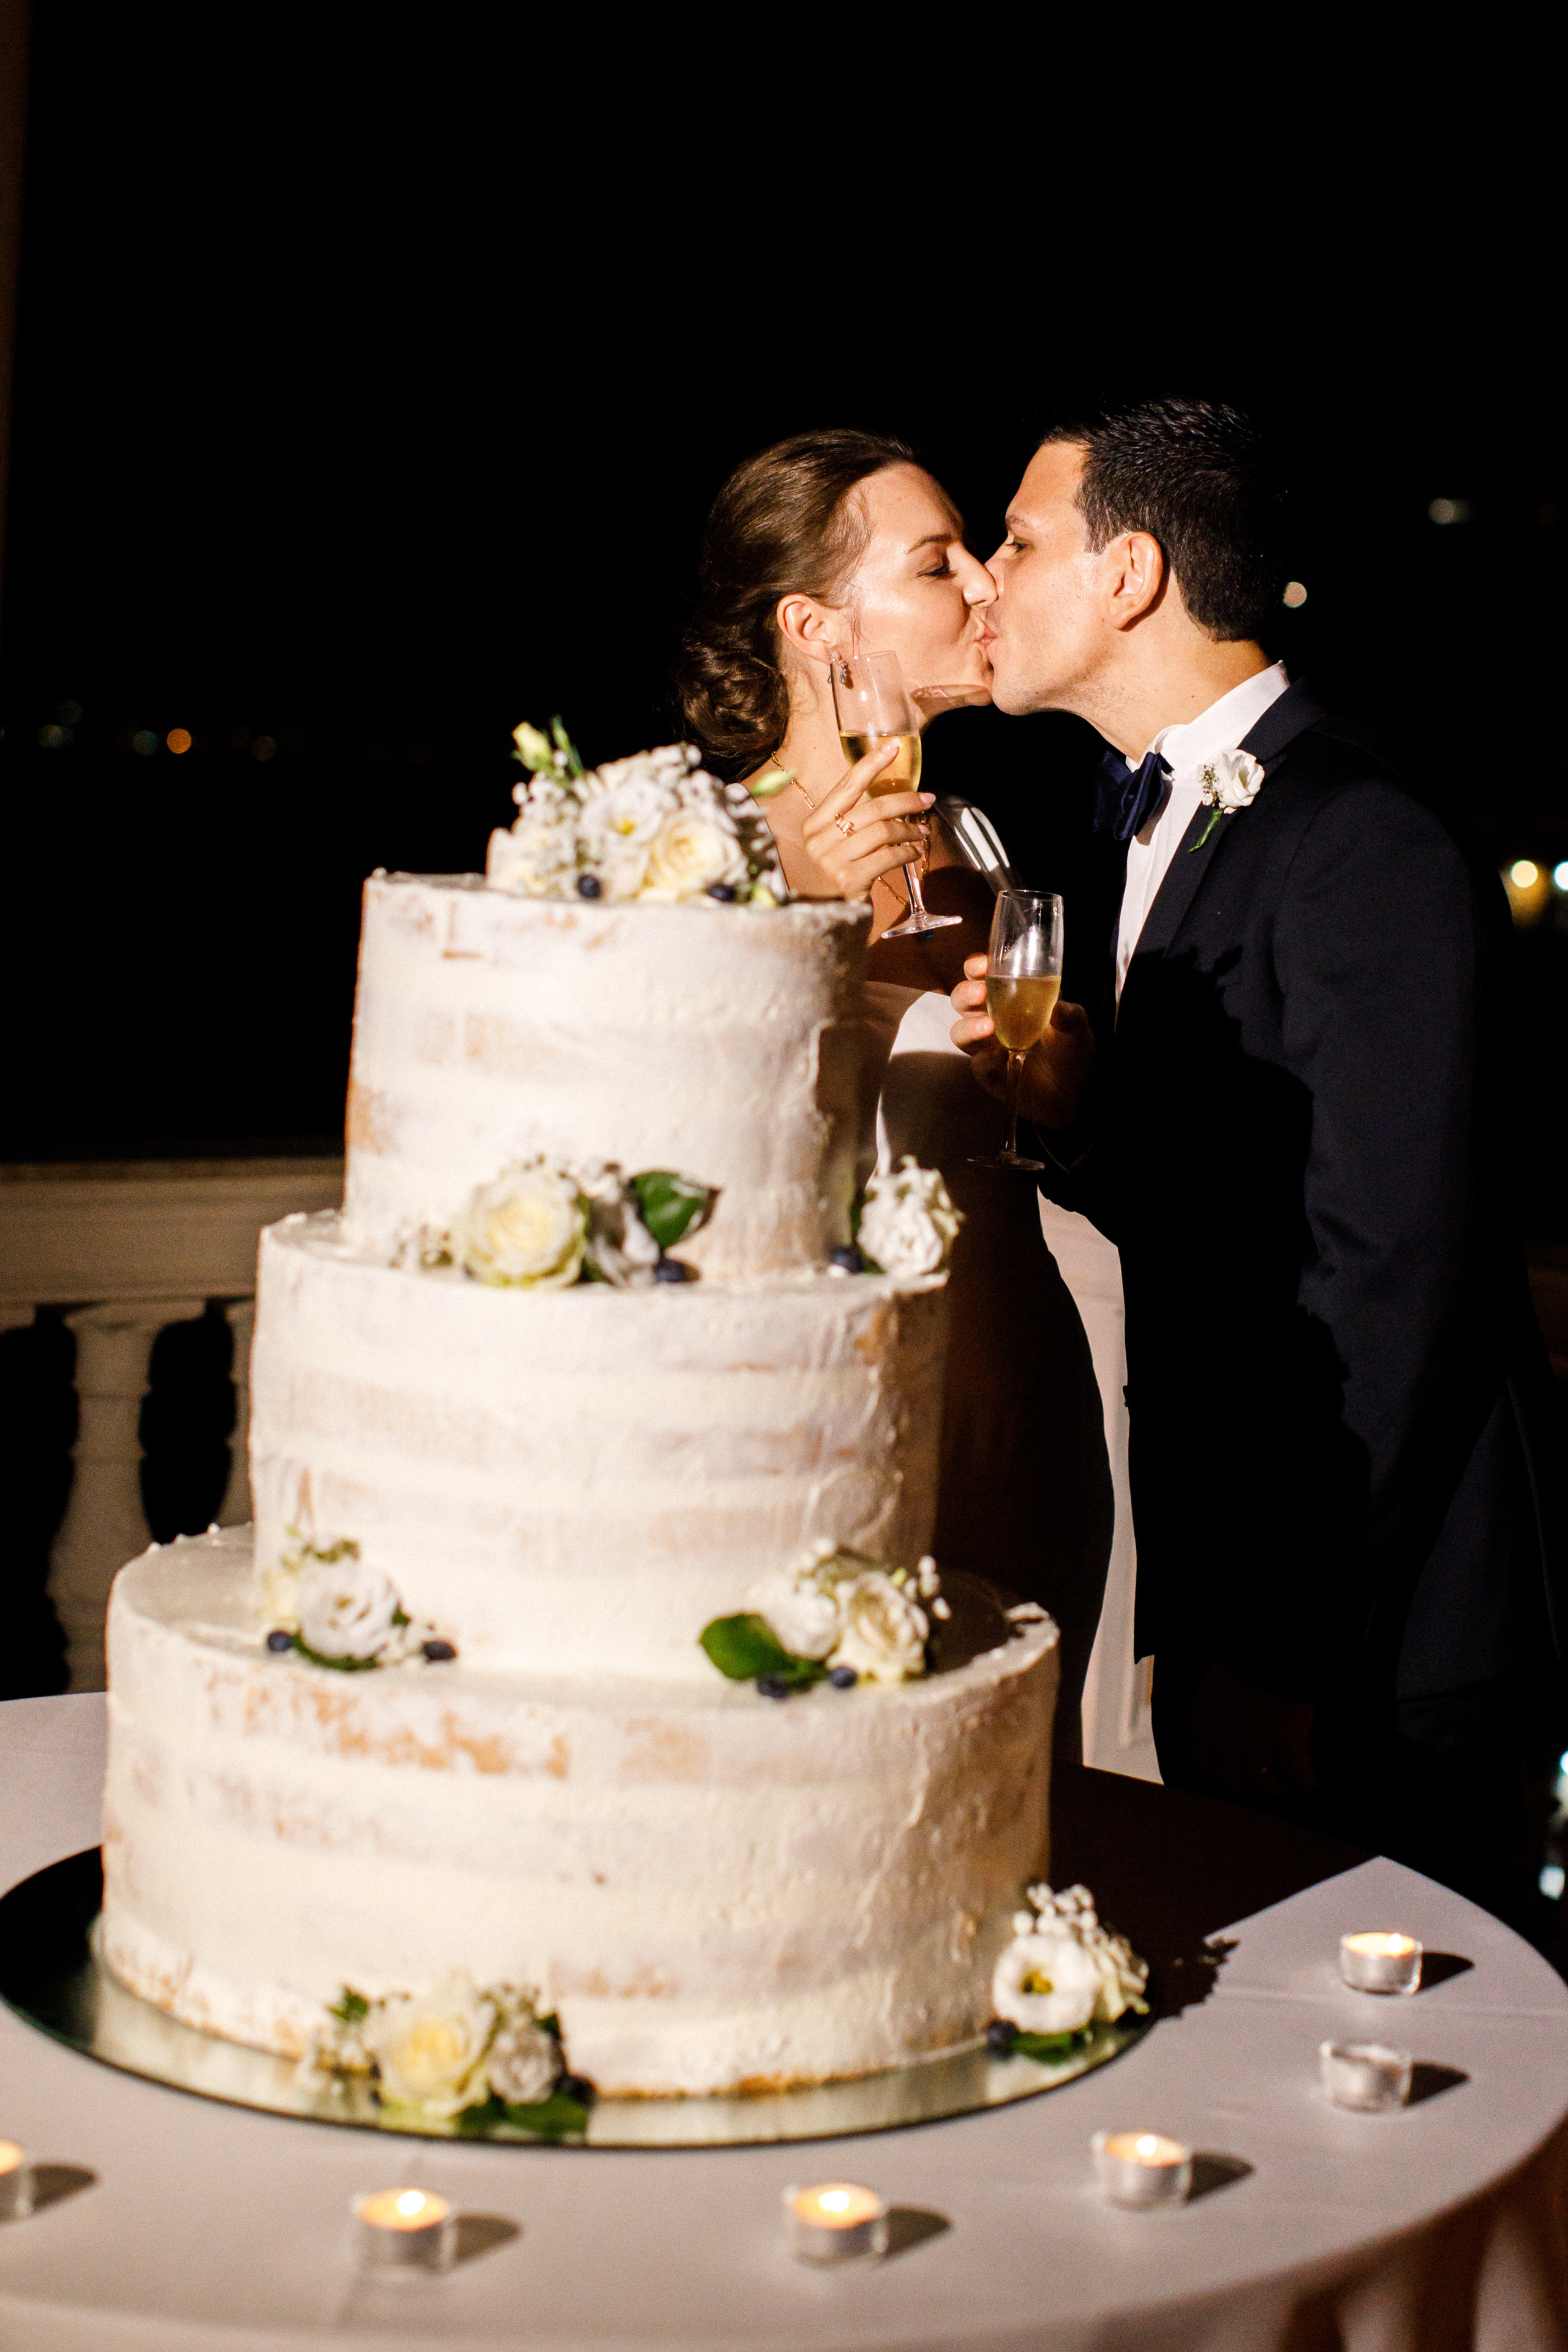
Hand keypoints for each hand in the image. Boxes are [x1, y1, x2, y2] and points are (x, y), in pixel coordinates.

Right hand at [797, 741, 932, 902]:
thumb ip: (851, 821)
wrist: (821, 917)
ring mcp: (833, 860)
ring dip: (910, 830)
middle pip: (872, 808)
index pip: (846, 785)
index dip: (871, 763)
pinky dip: (907, 853)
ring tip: (923, 832)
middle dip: (905, 801)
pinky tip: (914, 853)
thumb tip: (890, 797)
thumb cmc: (834, 875)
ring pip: (883, 831)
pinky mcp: (850, 880)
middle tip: (927, 799)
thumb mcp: (833, 844)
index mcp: (814, 823)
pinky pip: (889, 857)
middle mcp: (820, 839)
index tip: (894, 747)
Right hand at [949, 953, 1096, 1130]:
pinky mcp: (990, 1073)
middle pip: (963, 1001)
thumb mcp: (1078, 1030)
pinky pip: (977, 1065)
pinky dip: (984, 1060)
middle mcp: (993, 1019)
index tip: (982, 964)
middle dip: (966, 993)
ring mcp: (988, 1047)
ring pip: (961, 1032)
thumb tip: (1060, 1007)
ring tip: (988, 1028)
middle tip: (980, 993)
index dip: (976, 967)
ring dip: (969, 1027)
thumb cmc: (1073, 1052)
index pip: (985, 976)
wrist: (1075, 1095)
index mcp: (1012, 998)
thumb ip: (1070, 1016)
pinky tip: (998, 1058)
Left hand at [1187, 1662, 1318, 1802]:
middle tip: (1267, 1785)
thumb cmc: (1248, 1659)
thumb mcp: (1217, 1688)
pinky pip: (1297, 1774)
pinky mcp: (1287, 1736)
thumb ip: (1218, 1719)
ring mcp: (1255, 1737)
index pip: (1204, 1768)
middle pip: (1234, 1783)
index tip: (1236, 1783)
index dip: (1221, 1781)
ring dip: (1278, 1786)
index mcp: (1202, 1719)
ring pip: (1265, 1784)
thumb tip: (1229, 1750)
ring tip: (1289, 1781)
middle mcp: (1224, 1734)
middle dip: (1251, 1790)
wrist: (1272, 1640)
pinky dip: (1306, 1781)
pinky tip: (1312, 1780)